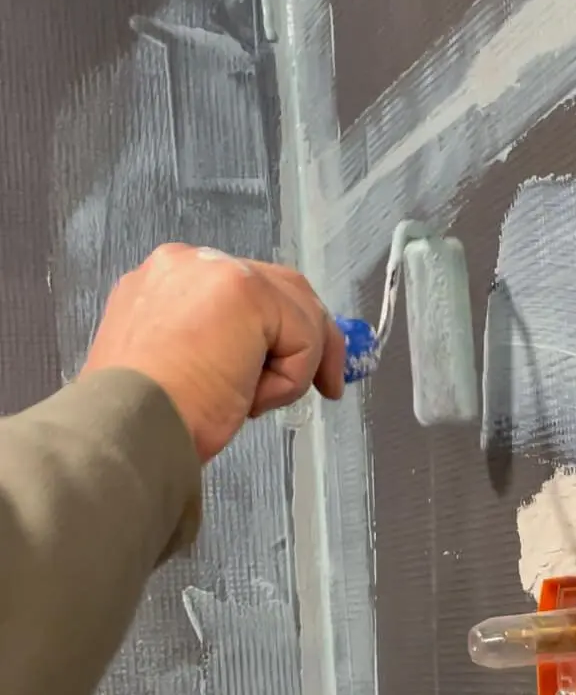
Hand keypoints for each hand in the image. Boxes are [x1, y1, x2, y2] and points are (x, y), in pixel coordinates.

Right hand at [82, 244, 346, 462]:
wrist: (127, 430)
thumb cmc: (145, 419)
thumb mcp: (182, 370)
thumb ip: (217, 346)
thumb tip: (261, 358)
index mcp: (165, 283)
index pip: (245, 293)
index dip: (281, 331)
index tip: (298, 372)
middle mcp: (186, 264)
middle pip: (281, 288)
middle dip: (313, 338)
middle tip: (328, 384)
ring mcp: (214, 270)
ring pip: (297, 312)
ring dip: (293, 368)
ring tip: (248, 404)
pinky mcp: (245, 291)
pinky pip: (303, 336)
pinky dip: (291, 377)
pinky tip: (248, 398)